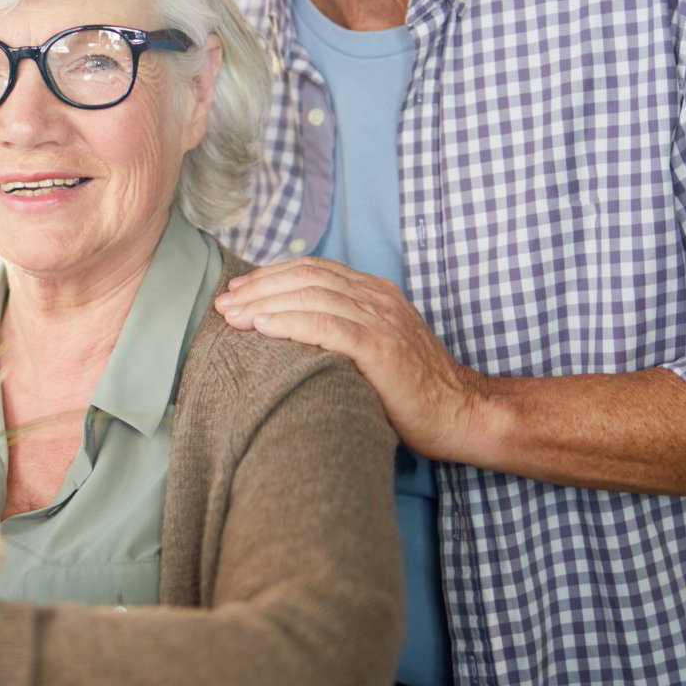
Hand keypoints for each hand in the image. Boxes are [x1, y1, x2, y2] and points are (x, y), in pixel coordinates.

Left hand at [213, 258, 484, 461]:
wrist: (461, 415)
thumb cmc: (412, 390)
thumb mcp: (376, 347)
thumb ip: (342, 329)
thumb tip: (287, 330)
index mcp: (376, 293)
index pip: (314, 270)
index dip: (271, 275)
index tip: (238, 290)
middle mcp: (378, 298)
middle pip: (306, 278)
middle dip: (259, 288)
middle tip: (224, 303)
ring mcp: (382, 320)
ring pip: (312, 296)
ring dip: (265, 303)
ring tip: (233, 316)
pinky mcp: (382, 348)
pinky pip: (328, 326)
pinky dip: (291, 323)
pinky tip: (263, 327)